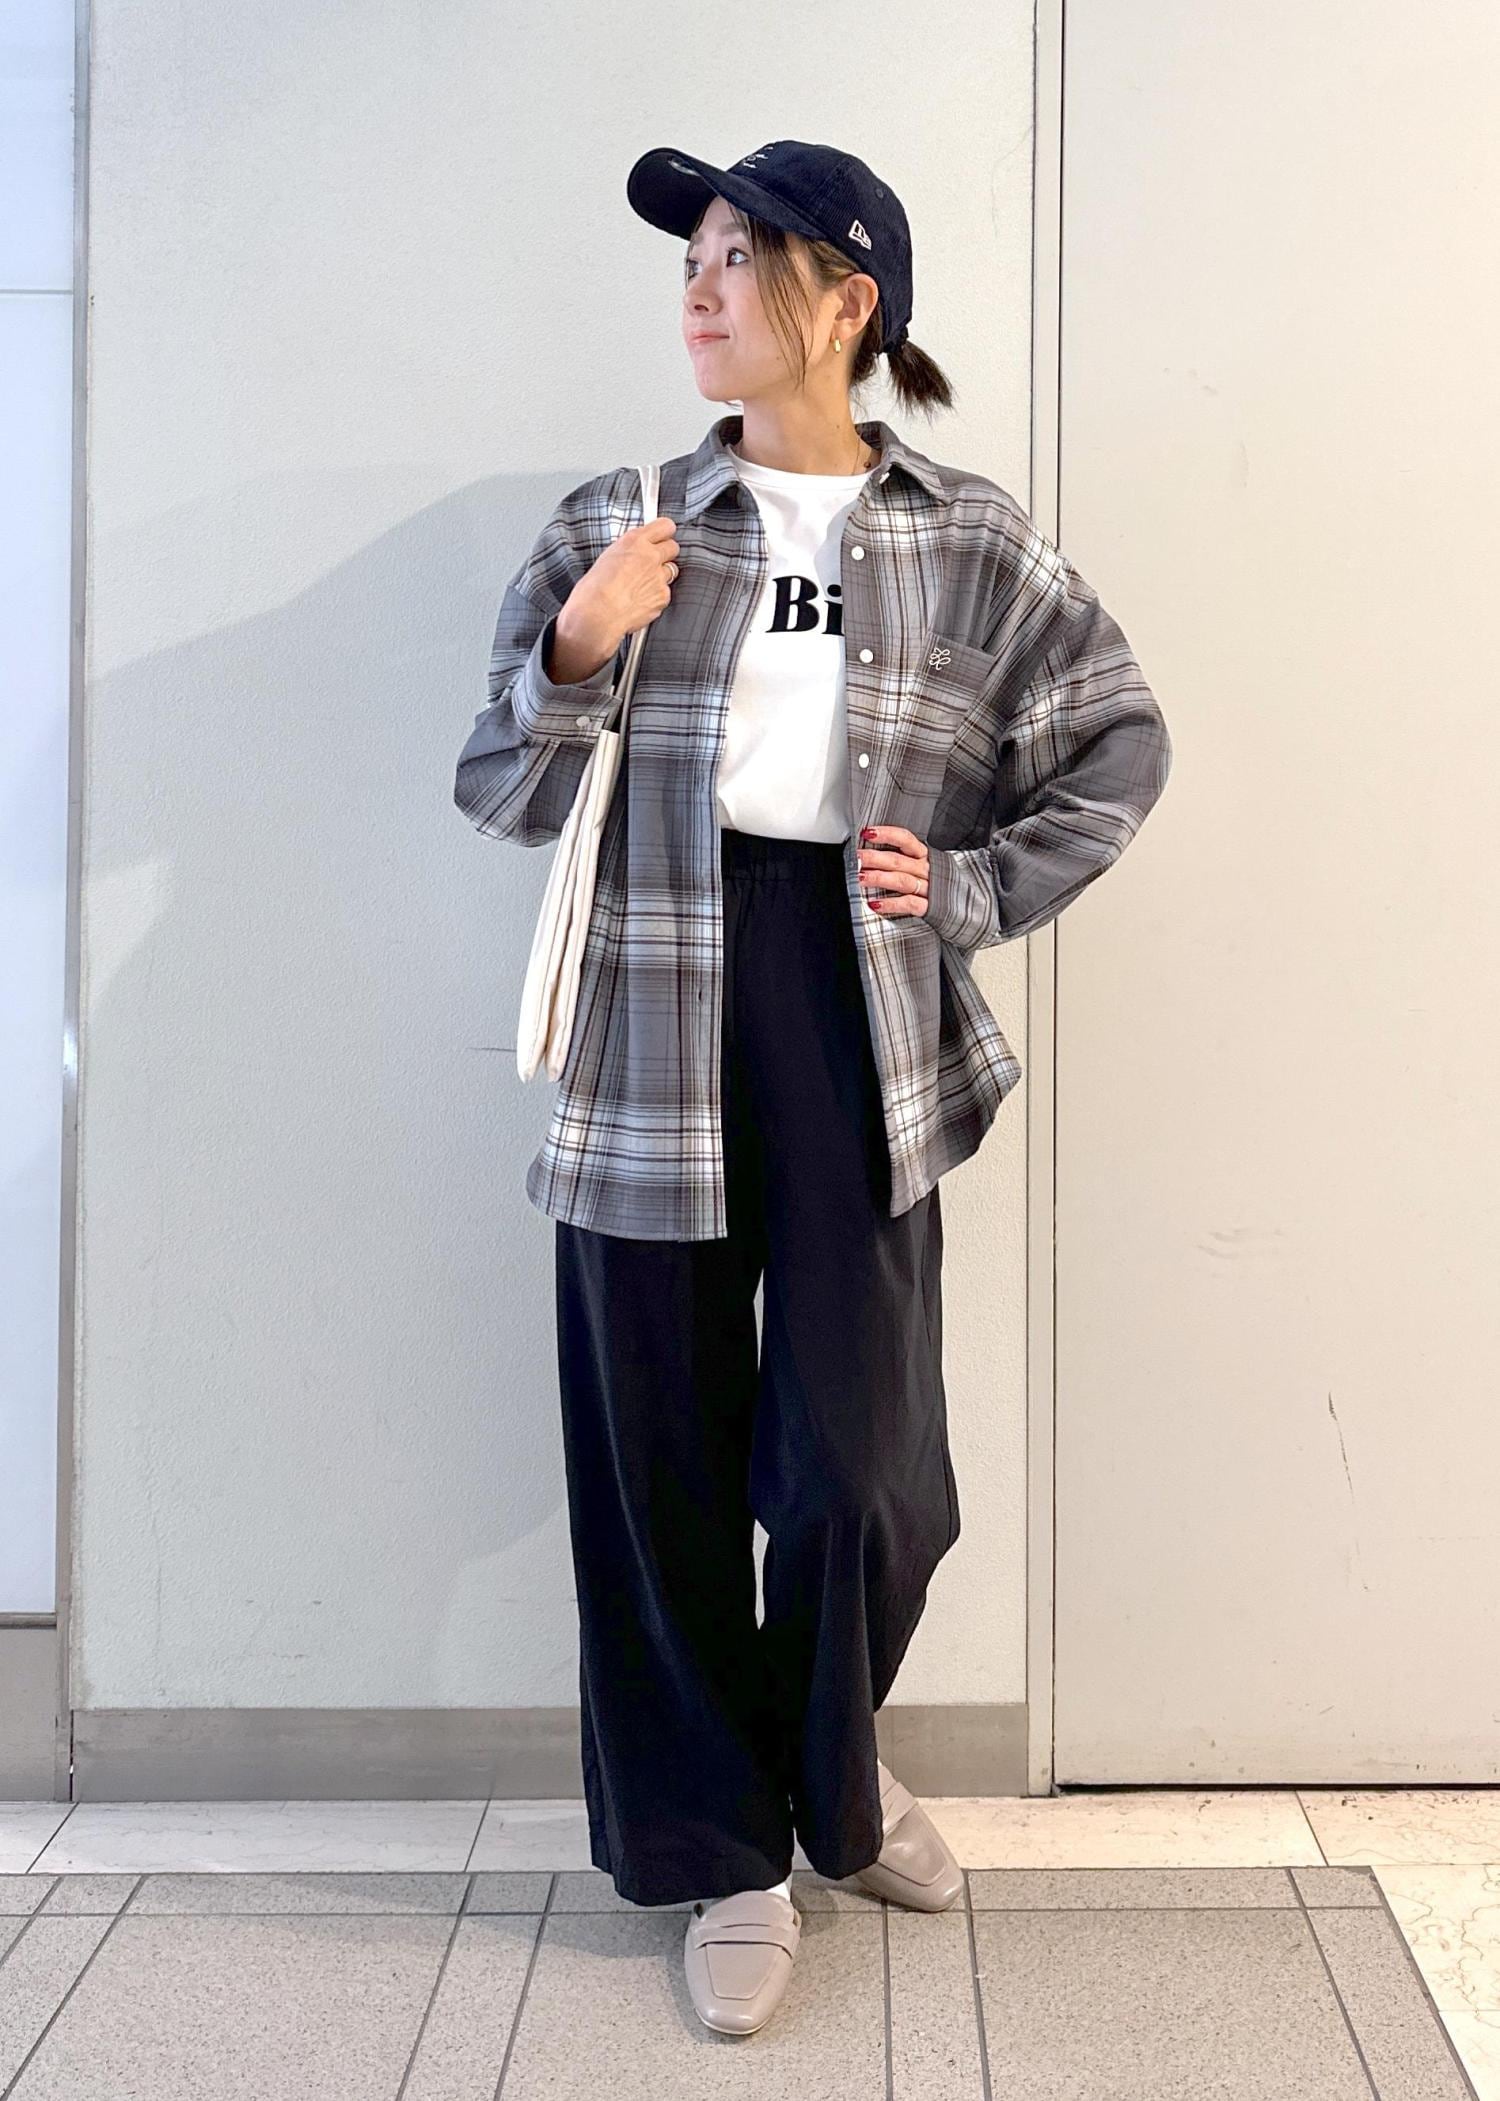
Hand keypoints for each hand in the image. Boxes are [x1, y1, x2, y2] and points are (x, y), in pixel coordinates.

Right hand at [560, 515, 680, 662]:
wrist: (597, 614)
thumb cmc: (594, 589)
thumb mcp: (608, 557)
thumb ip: (628, 551)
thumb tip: (635, 552)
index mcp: (634, 541)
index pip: (664, 526)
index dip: (665, 532)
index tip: (663, 536)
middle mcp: (650, 556)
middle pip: (673, 547)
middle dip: (666, 553)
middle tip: (653, 562)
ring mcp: (659, 577)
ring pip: (671, 571)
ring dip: (661, 575)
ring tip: (642, 584)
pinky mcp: (662, 596)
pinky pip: (665, 592)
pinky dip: (656, 596)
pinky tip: (640, 600)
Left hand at [857, 825, 929, 915]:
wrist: (962, 903)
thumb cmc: (933, 882)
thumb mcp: (920, 865)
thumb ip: (899, 858)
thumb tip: (866, 853)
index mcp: (923, 855)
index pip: (905, 839)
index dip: (886, 834)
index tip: (867, 832)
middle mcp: (925, 869)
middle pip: (898, 860)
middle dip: (874, 858)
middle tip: (856, 857)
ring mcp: (929, 889)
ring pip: (902, 880)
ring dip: (879, 878)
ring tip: (860, 877)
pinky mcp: (929, 908)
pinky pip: (909, 904)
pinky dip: (891, 904)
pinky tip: (874, 904)